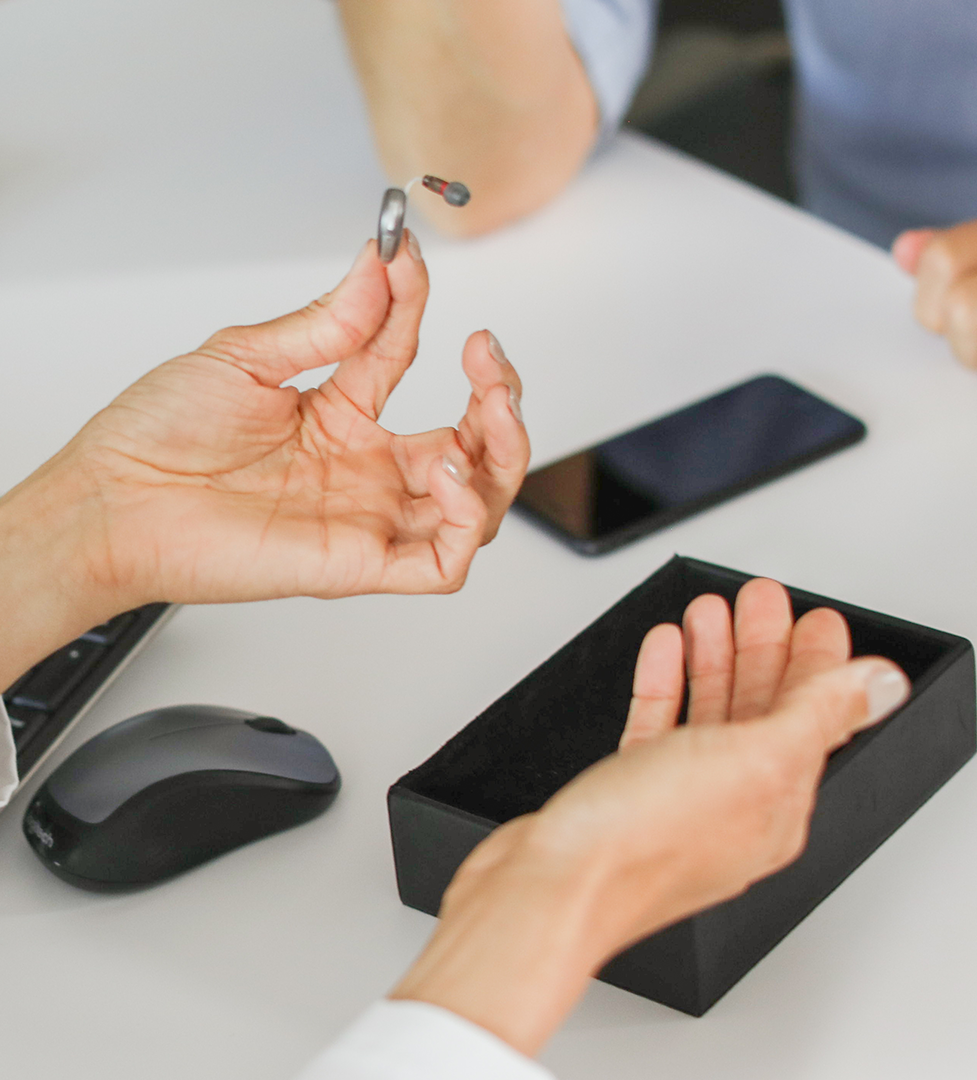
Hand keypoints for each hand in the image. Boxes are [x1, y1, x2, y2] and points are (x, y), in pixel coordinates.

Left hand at [29, 232, 528, 609]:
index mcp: (338, 418)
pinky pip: (443, 562)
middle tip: (488, 360)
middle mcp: (364, 470)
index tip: (408, 262)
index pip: (406, 361)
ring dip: (503, 456)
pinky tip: (452, 476)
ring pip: (479, 506)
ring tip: (488, 411)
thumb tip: (379, 267)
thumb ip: (328, 322)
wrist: (114, 500)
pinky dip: (469, 522)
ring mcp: (368, 517)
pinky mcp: (360, 563)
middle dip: (500, 399)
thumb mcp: (249, 357)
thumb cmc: (158, 438)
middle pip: (472, 447)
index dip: (417, 311)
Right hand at [392, 580, 908, 1054]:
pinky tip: (666, 651)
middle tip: (762, 601)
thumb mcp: (750, 762)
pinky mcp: (628, 796)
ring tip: (712, 612)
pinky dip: (667, 684)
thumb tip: (884, 685)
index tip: (815, 618)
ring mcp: (679, 801)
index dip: (818, 663)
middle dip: (764, 648)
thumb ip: (818, 717)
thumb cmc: (638, 844)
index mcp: (776, 806)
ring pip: (710, 716)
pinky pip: (660, 729)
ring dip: (715, 658)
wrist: (547, 890)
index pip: (815, 721)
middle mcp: (733, 806)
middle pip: (763, 711)